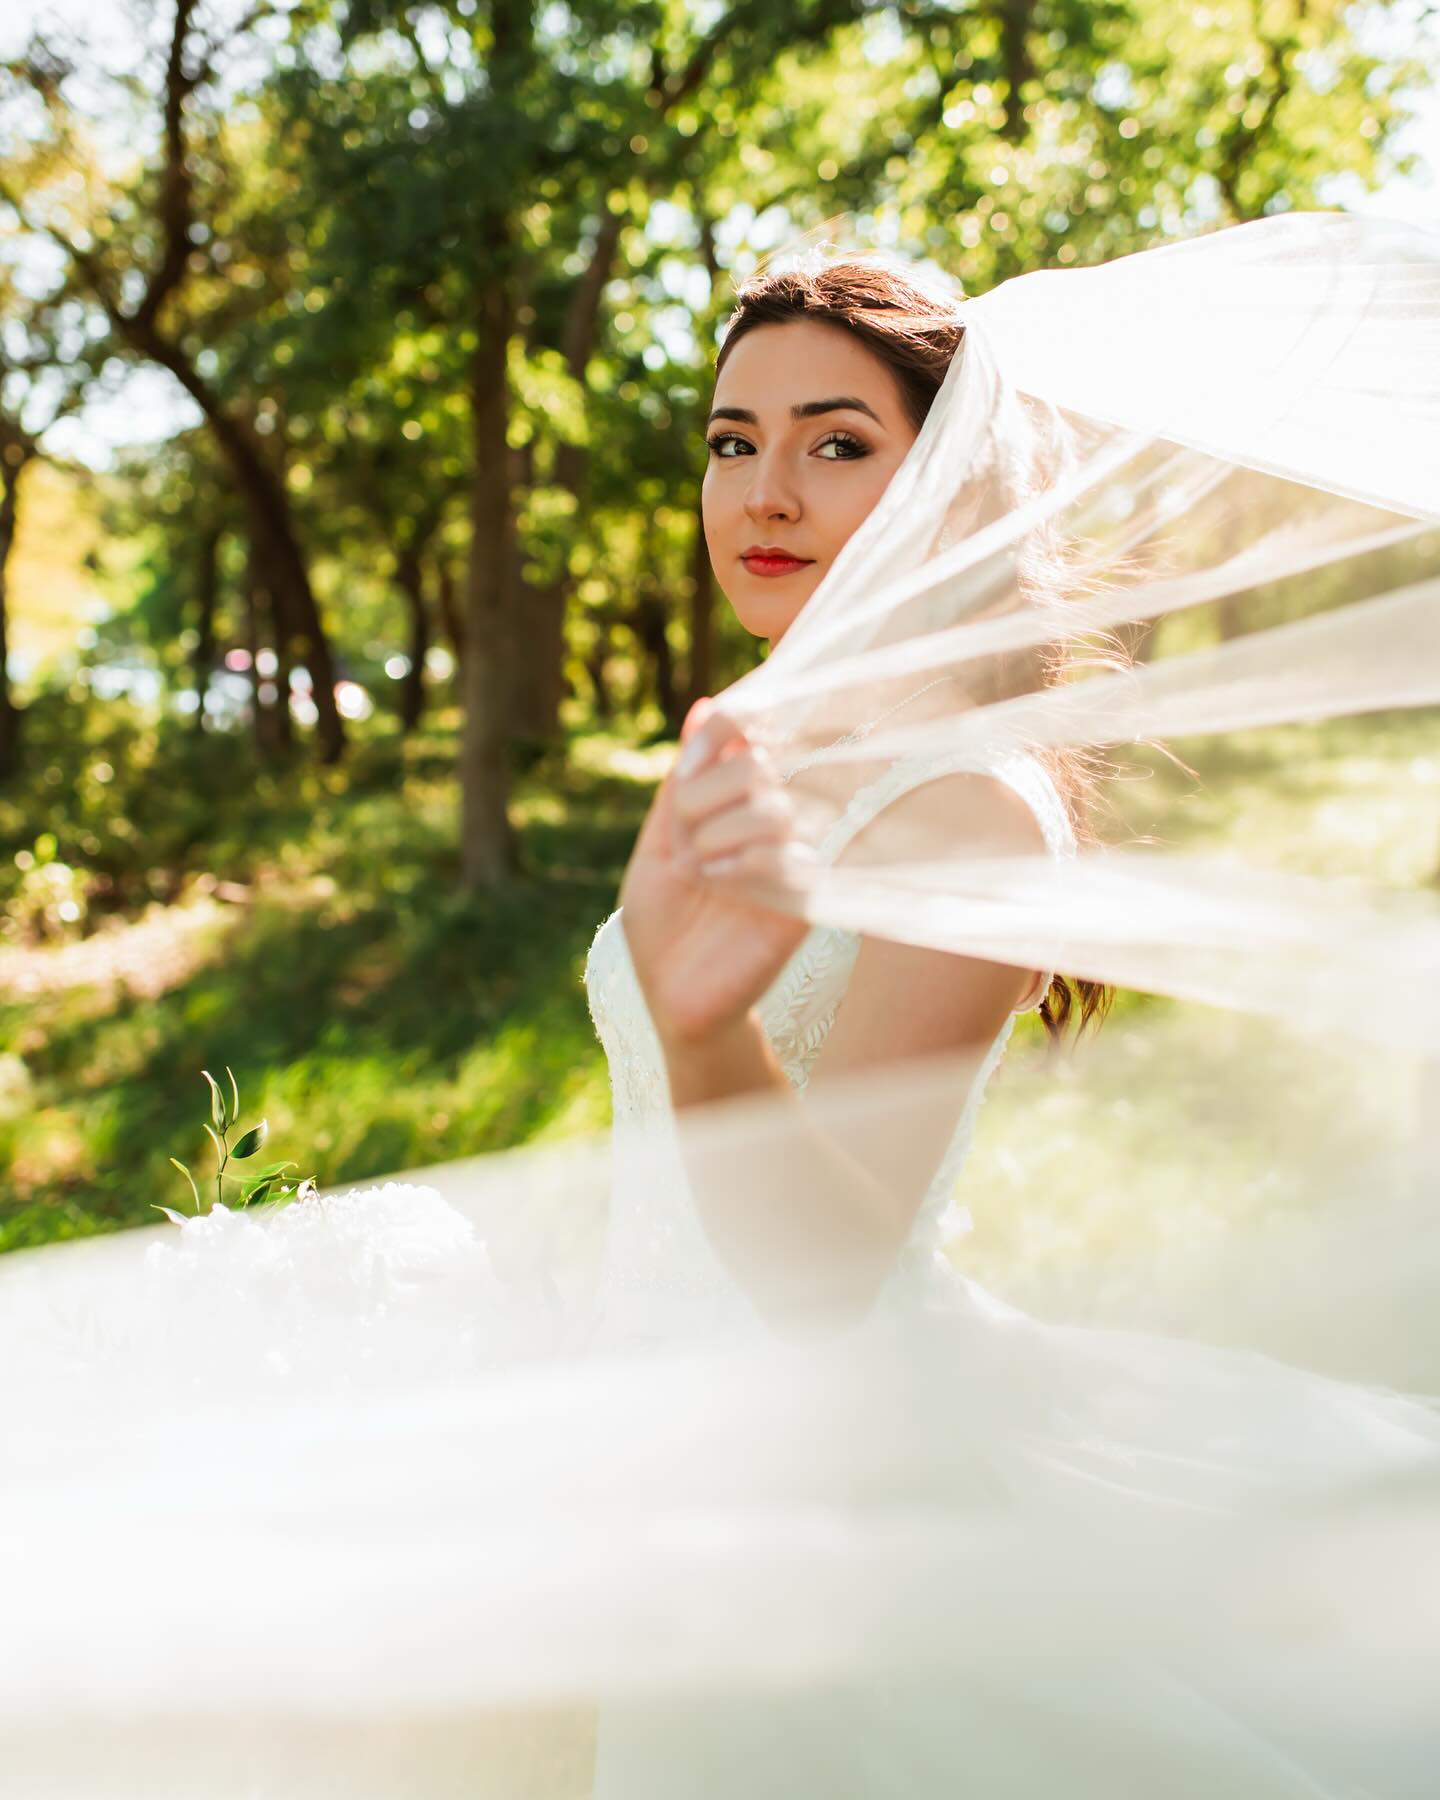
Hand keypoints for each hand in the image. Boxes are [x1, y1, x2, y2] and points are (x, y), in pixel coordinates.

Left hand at [619, 700, 812, 1049]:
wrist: (674, 998)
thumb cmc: (664, 924)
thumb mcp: (658, 844)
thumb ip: (681, 782)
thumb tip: (705, 708)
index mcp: (738, 803)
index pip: (749, 734)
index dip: (722, 732)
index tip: (684, 774)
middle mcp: (772, 824)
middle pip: (756, 766)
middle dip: (704, 797)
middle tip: (686, 844)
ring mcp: (793, 861)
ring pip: (772, 808)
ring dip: (718, 835)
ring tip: (701, 874)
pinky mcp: (806, 903)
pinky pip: (789, 859)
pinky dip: (743, 866)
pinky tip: (718, 886)